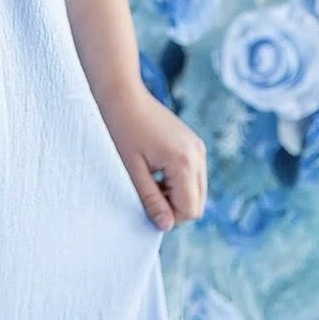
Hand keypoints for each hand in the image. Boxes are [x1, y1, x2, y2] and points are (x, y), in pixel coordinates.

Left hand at [99, 86, 206, 231]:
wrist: (121, 93)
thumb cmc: (120, 129)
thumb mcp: (131, 170)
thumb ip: (150, 200)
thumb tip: (166, 226)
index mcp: (184, 161)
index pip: (190, 210)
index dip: (168, 215)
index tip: (146, 203)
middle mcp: (198, 154)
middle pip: (197, 203)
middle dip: (173, 206)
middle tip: (146, 191)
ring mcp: (198, 147)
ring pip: (196, 190)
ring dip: (175, 193)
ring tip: (149, 178)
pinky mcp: (193, 143)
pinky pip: (193, 175)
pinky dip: (178, 180)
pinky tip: (155, 168)